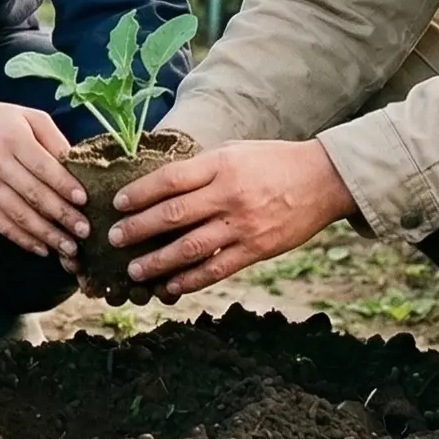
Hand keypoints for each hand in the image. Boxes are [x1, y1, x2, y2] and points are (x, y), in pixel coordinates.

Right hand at [0, 99, 88, 258]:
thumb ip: (54, 139)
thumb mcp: (30, 117)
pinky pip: (2, 224)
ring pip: (19, 215)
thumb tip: (78, 167)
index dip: (64, 185)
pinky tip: (42, 249)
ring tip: (69, 248)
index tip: (84, 201)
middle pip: (34, 195)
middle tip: (84, 231)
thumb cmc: (2, 121)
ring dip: (46, 235)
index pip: (43, 167)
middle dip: (62, 215)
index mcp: (14, 139)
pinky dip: (23, 239)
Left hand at [105, 139, 354, 296]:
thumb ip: (202, 167)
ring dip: (157, 262)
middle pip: (172, 215)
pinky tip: (171, 287)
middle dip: (138, 229)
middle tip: (114, 239)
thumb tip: (161, 181)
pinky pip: (216, 269)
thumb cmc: (274, 161)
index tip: (117, 204)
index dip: (139, 193)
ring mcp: (242, 225)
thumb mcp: (235, 150)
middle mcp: (228, 195)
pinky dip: (190, 280)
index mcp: (220, 165)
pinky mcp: (256, 250)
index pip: (169, 180)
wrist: (324, 180)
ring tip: (135, 270)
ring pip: (189, 248)